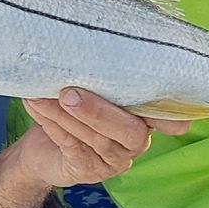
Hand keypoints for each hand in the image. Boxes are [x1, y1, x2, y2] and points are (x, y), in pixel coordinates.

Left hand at [13, 87, 191, 188]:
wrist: (42, 146)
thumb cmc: (74, 104)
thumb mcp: (92, 85)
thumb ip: (100, 73)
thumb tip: (89, 37)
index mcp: (146, 116)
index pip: (169, 118)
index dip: (172, 114)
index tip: (163, 102)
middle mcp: (136, 140)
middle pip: (131, 132)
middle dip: (100, 113)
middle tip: (70, 94)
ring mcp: (114, 160)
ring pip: (97, 140)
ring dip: (68, 116)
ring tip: (45, 96)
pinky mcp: (89, 170)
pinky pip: (72, 146)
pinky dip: (52, 124)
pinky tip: (37, 106)